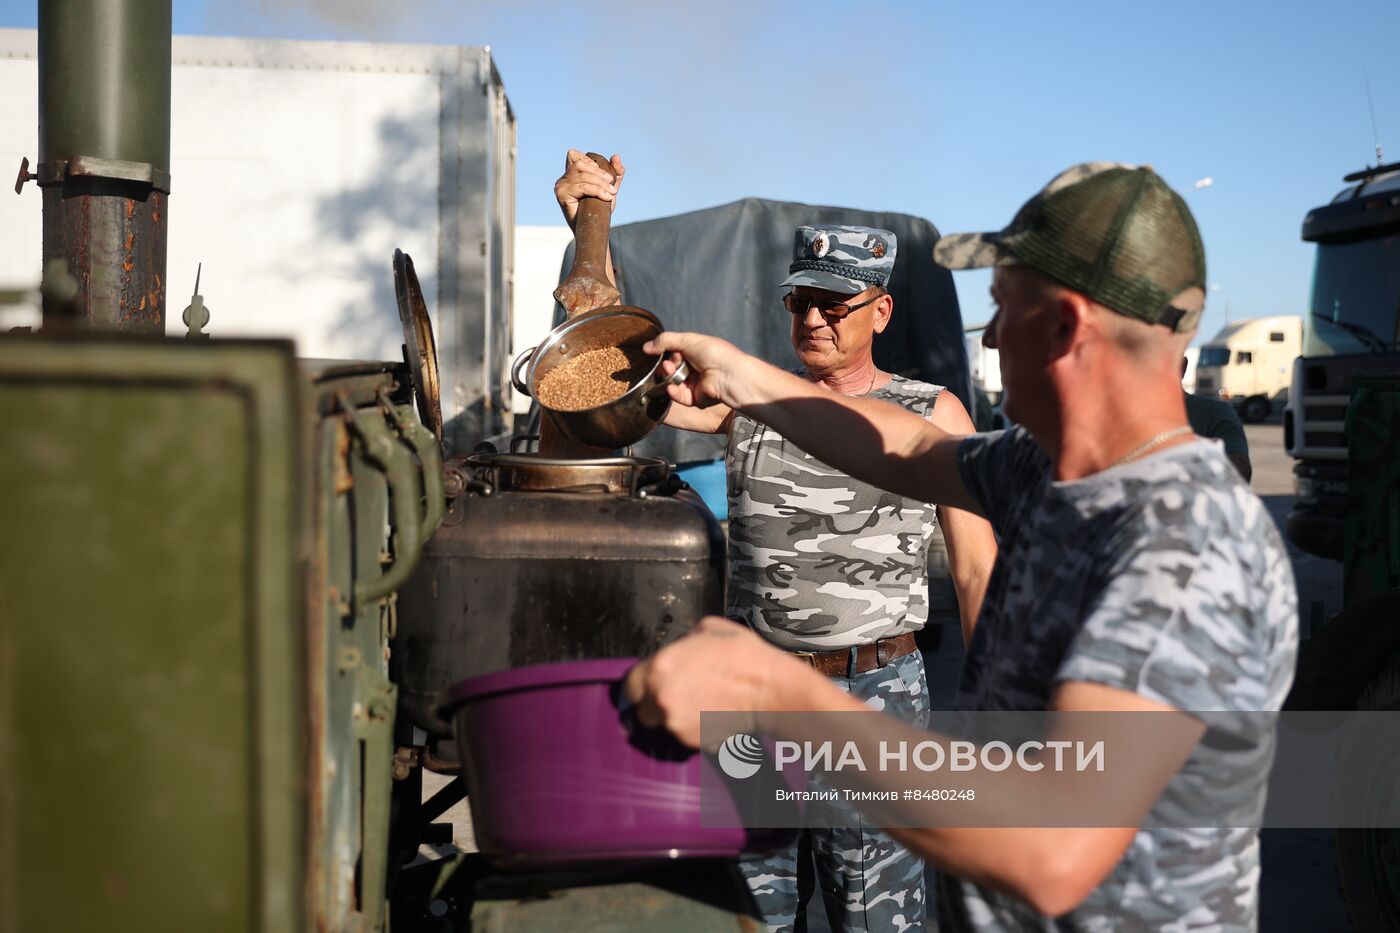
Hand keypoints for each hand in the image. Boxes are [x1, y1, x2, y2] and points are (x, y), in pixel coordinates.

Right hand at [554, 149, 624, 228]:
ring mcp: (561, 185)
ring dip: (600, 183)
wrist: (591, 229)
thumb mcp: (609, 187)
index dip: (589, 160)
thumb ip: (614, 172)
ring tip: (612, 193)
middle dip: (599, 172)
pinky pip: (581, 187)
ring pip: (582, 175)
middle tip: (612, 184)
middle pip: (580, 163)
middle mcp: (564, 177)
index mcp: (571, 173)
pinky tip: (606, 197)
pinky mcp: (561, 194)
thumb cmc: (598, 209)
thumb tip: (616, 156)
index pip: (574, 154)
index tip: (604, 174)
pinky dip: (597, 191)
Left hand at [624, 616, 809, 747]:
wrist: (770, 689)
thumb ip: (683, 643)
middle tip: (678, 697)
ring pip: (665, 726)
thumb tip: (679, 650)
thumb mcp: (708, 629)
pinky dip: (694, 729)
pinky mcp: (693, 742)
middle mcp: (661, 698)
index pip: (630, 685)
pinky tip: (713, 715)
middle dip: (655, 706)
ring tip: (702, 705)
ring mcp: (676, 723)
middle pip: (643, 711)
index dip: (642, 685)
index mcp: (659, 667)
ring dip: (677, 718)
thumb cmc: (743, 655)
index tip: (652, 686)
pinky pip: (685, 735)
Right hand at [644, 331, 750, 410]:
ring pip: (672, 382)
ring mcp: (694, 384)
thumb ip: (666, 341)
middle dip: (666, 365)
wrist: (728, 374)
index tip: (661, 351)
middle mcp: (694, 368)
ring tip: (669, 370)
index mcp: (695, 353)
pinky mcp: (695, 398)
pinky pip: (679, 396)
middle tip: (668, 363)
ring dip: (668, 376)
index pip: (673, 353)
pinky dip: (673, 392)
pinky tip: (670, 387)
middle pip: (670, 369)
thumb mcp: (688, 340)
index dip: (666, 352)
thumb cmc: (714, 353)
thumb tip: (645, 347)